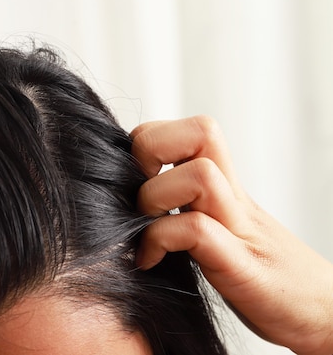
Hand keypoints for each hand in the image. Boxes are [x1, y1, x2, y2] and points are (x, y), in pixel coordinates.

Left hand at [132, 115, 332, 354]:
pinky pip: (196, 230)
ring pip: (199, 174)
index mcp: (224, 185)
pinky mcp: (239, 265)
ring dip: (155, 196)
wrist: (322, 312)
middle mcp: (232, 196)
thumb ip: (186, 202)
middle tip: (137, 189)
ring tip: (143, 227)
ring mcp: (238, 227)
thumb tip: (128, 194)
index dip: (152, 139)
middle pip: (201, 130)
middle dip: (151, 150)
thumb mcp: (219, 225)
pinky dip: (160, 239)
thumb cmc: (261, 271)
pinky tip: (150, 260)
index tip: (134, 176)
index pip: (189, 128)